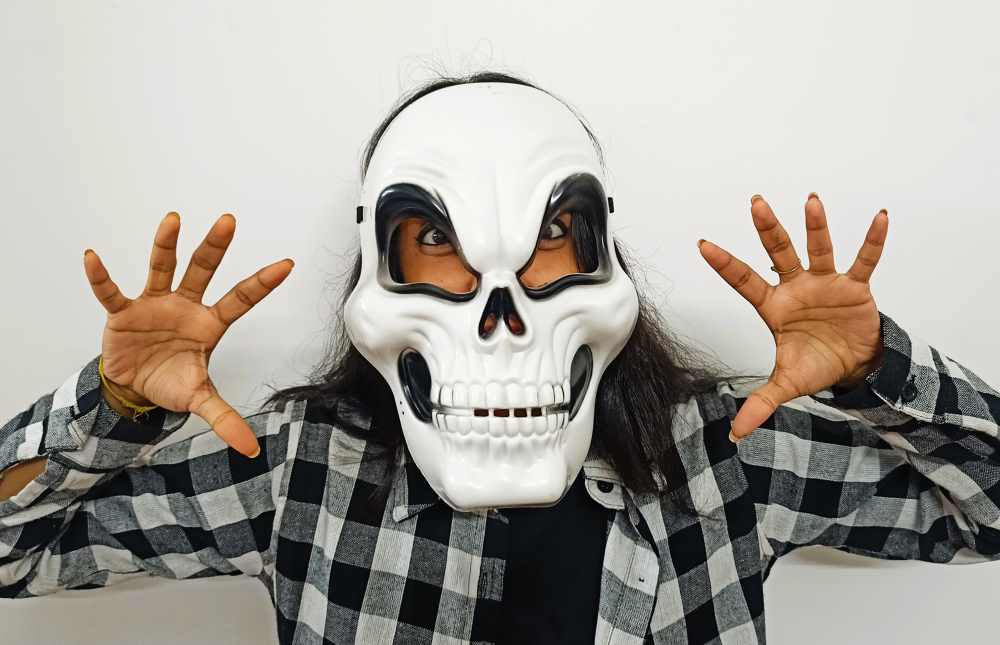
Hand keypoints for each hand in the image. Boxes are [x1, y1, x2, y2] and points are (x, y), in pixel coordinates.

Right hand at [83, 212, 293, 457]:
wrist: (134, 387)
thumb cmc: (172, 383)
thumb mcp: (200, 400)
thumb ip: (224, 418)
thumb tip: (250, 449)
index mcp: (209, 324)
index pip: (241, 300)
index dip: (262, 284)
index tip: (287, 264)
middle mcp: (185, 306)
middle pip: (203, 271)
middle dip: (215, 248)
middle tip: (228, 221)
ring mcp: (155, 304)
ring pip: (162, 269)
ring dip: (166, 246)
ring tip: (173, 220)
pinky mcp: (124, 313)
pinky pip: (112, 292)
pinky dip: (101, 278)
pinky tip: (92, 258)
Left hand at [698, 193, 886, 440]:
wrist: (852, 365)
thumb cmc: (814, 364)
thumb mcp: (787, 383)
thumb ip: (761, 403)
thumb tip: (736, 433)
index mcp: (774, 307)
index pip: (745, 281)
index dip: (725, 265)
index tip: (702, 244)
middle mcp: (797, 288)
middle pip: (779, 253)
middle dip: (768, 230)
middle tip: (755, 203)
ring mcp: (826, 284)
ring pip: (819, 250)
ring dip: (816, 227)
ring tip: (812, 201)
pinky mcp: (855, 287)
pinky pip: (865, 260)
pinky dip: (872, 241)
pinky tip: (880, 217)